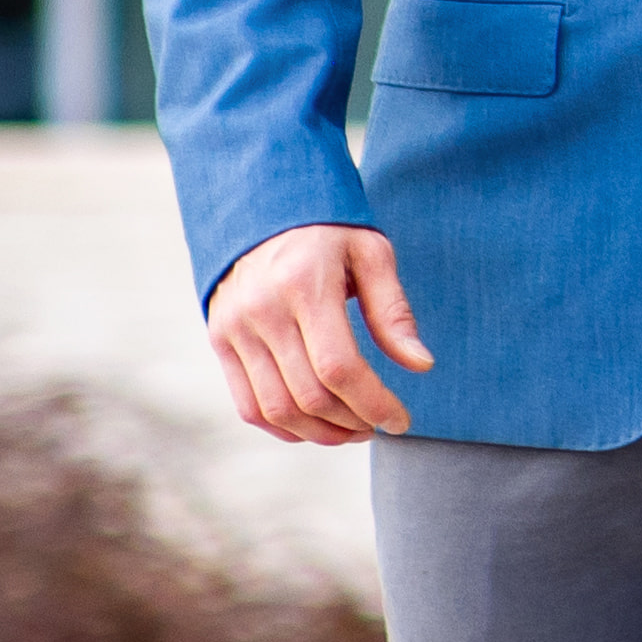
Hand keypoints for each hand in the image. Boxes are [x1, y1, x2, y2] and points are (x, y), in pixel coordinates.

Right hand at [206, 222, 427, 445]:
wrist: (260, 208)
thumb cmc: (329, 231)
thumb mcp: (371, 254)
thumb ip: (393, 312)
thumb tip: (421, 365)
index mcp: (304, 287)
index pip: (339, 367)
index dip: (374, 403)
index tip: (401, 420)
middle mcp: (261, 312)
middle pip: (308, 394)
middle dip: (352, 422)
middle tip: (380, 425)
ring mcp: (234, 329)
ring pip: (275, 408)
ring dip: (320, 433)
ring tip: (353, 430)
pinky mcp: (219, 341)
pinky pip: (247, 405)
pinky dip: (282, 427)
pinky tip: (316, 427)